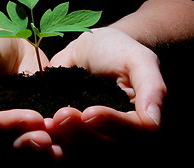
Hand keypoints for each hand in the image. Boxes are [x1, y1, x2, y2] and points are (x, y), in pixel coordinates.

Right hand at [0, 22, 61, 156]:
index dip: (7, 125)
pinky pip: (39, 130)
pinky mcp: (30, 114)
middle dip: (28, 140)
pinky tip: (68, 135)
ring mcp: (9, 123)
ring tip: (60, 141)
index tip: (32, 117)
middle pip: (4, 142)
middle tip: (49, 137)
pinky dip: (53, 135)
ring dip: (41, 143)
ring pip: (22, 141)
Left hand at [50, 27, 166, 142]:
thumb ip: (151, 86)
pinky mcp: (73, 131)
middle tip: (61, 115)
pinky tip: (40, 125)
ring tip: (48, 121)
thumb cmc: (119, 49)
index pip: (133, 132)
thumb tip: (154, 122)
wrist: (92, 47)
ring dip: (64, 137)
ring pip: (81, 147)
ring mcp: (94, 133)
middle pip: (104, 144)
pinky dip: (52, 136)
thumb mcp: (138, 59)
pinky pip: (63, 141)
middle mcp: (119, 132)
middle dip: (81, 132)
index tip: (89, 113)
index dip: (111, 125)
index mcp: (140, 119)